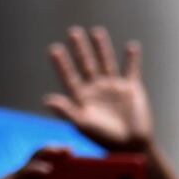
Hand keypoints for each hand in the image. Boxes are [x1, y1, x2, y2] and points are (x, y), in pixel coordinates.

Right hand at [0, 147, 68, 178]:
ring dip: (46, 156)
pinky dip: (34, 171)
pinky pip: (24, 173)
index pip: (57, 174)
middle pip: (46, 163)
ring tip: (58, 151)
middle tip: (68, 149)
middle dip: (56, 155)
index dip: (66, 166)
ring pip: (34, 163)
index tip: (76, 158)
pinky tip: (45, 171)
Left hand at [44, 26, 152, 151]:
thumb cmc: (103, 138)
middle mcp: (95, 88)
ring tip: (96, 32)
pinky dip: (132, 59)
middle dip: (80, 48)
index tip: (54, 49)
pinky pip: (131, 70)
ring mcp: (113, 87)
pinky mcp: (130, 88)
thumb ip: (66, 111)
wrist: (130, 146)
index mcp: (81, 96)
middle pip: (86, 64)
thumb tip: (46, 100)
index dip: (61, 63)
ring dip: (102, 48)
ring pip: (106, 62)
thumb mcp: (82, 124)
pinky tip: (132, 46)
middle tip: (73, 31)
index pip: (68, 76)